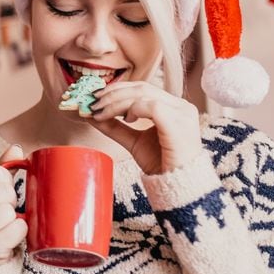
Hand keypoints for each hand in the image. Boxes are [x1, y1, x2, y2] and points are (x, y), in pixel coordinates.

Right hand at [0, 145, 26, 265]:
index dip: (6, 182)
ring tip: (6, 224)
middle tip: (4, 212)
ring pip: (8, 211)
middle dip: (11, 201)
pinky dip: (20, 232)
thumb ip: (1, 169)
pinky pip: (17, 229)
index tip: (1, 193)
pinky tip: (10, 236)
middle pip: (3, 192)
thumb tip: (15, 148)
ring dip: (15, 218)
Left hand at [86, 81, 202, 174]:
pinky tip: (127, 120)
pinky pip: (152, 107)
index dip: (117, 89)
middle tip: (92, 103)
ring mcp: (182, 113)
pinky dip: (134, 109)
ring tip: (102, 113)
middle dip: (112, 93)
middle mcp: (180, 106)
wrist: (179, 186)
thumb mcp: (133, 141)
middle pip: (141, 87)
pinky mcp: (179, 123)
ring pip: (143, 94)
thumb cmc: (161, 164)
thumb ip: (115, 127)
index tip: (95, 97)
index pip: (142, 87)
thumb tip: (91, 114)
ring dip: (116, 102)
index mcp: (172, 107)